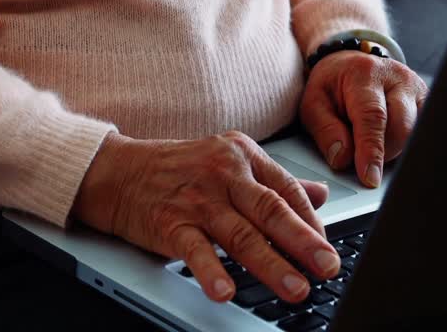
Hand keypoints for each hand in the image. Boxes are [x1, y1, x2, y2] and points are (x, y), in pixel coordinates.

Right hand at [72, 131, 339, 303]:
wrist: (118, 170)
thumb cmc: (177, 169)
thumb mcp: (229, 162)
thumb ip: (274, 180)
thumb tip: (321, 194)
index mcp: (242, 155)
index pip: (287, 190)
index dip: (312, 223)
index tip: (328, 249)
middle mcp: (223, 173)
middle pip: (271, 211)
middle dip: (303, 242)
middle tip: (327, 266)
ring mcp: (197, 198)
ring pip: (241, 234)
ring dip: (271, 264)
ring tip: (295, 288)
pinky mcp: (170, 221)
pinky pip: (194, 250)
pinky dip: (210, 271)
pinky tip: (225, 291)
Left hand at [298, 51, 428, 187]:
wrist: (351, 63)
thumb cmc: (332, 86)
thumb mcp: (313, 104)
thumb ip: (325, 130)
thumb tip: (342, 159)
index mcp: (365, 75)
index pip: (373, 117)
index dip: (372, 150)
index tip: (369, 178)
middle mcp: (397, 79)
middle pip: (402, 127)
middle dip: (384, 153)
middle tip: (364, 160)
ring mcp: (417, 89)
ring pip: (417, 133)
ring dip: (396, 150)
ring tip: (374, 146)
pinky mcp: (427, 101)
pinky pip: (425, 132)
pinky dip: (408, 146)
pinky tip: (391, 144)